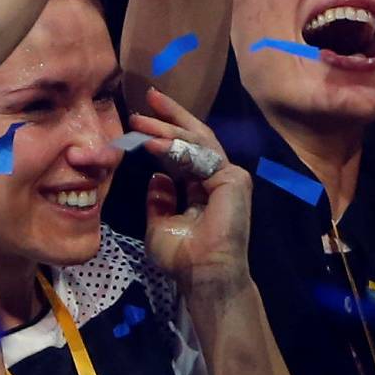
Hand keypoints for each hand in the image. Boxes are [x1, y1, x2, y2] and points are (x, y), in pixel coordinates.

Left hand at [132, 90, 250, 300]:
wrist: (204, 275)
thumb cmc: (184, 257)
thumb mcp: (160, 224)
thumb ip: (160, 200)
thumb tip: (157, 178)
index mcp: (204, 186)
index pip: (187, 150)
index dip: (167, 132)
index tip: (145, 116)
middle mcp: (220, 176)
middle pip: (195, 137)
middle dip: (170, 117)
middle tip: (148, 98)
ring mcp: (229, 175)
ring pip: (197, 142)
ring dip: (168, 128)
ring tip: (142, 117)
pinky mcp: (232, 179)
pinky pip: (199, 158)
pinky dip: (175, 148)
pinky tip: (151, 144)